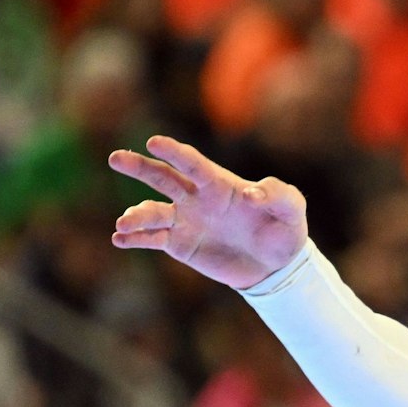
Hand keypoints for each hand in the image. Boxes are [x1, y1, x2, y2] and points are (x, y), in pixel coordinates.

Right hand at [109, 136, 308, 288]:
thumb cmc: (284, 227)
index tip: (154, 142)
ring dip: (136, 215)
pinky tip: (120, 239)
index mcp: (219, 184)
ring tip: (125, 222)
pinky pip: (152, 239)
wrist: (275, 264)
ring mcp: (185, 220)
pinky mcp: (179, 244)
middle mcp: (196, 198)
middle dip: (139, 167)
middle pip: (162, 178)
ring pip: (153, 212)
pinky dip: (134, 238)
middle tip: (116, 158)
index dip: (175, 152)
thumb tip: (251, 193)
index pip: (194, 164)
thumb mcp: (291, 208)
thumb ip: (278, 194)